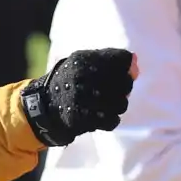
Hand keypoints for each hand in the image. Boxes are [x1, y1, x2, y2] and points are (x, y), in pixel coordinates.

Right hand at [21, 48, 135, 145]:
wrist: (44, 106)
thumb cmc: (70, 81)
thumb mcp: (83, 63)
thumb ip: (109, 59)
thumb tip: (136, 62)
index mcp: (83, 60)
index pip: (121, 59)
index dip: (126, 67)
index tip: (122, 72)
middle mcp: (82, 78)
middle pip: (125, 82)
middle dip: (124, 88)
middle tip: (113, 91)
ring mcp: (81, 99)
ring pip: (121, 104)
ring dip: (118, 105)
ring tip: (106, 104)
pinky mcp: (81, 119)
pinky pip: (112, 120)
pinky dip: (110, 120)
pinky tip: (101, 115)